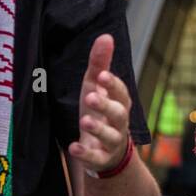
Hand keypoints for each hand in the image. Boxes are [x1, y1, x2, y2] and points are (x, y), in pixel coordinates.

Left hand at [68, 34, 132, 174]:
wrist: (108, 151)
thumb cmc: (101, 112)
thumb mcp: (96, 87)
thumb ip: (100, 64)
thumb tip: (106, 36)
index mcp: (120, 103)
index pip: (121, 92)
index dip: (113, 85)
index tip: (102, 76)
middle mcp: (120, 122)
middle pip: (119, 114)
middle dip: (106, 105)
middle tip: (90, 97)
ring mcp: (112, 142)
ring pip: (111, 136)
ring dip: (99, 128)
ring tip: (84, 121)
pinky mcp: (102, 158)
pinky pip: (97, 158)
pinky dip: (87, 154)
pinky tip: (74, 146)